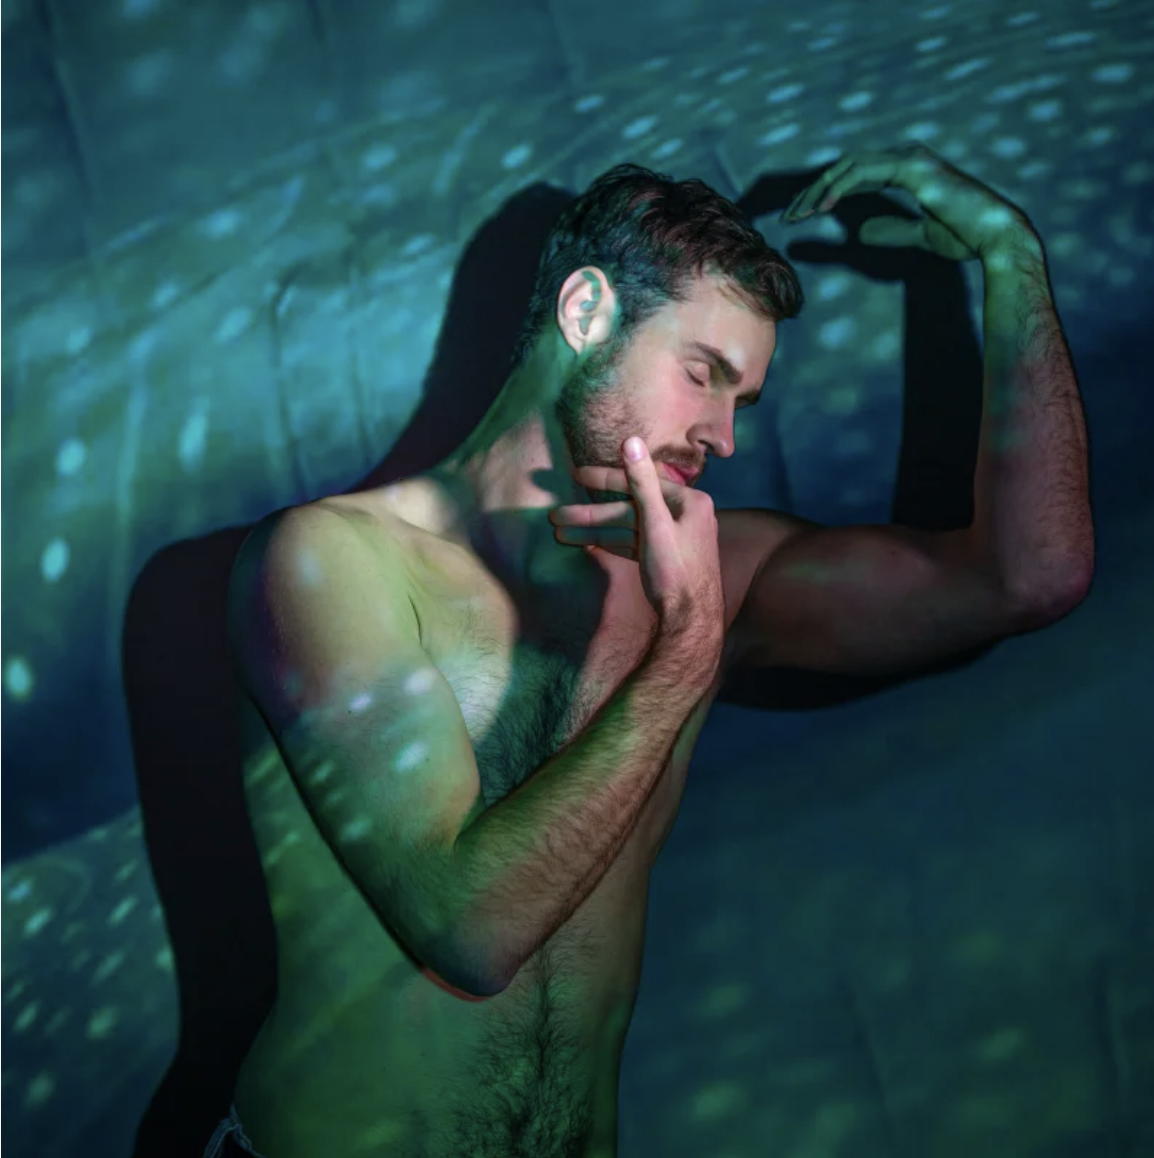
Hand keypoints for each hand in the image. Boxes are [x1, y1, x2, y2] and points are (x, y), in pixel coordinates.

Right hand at [550, 437, 723, 631]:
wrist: (690, 620)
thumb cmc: (676, 570)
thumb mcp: (655, 522)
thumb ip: (641, 481)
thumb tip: (630, 440)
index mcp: (689, 501)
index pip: (640, 483)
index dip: (605, 479)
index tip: (576, 475)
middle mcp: (684, 516)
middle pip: (630, 509)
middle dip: (591, 513)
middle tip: (557, 515)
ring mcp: (674, 538)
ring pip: (628, 528)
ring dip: (594, 530)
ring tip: (560, 533)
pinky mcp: (665, 558)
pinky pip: (633, 544)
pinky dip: (610, 544)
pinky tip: (585, 544)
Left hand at [781, 142, 1039, 262]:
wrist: (994, 237)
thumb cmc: (965, 236)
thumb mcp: (918, 236)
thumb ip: (891, 229)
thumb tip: (861, 232)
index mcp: (908, 170)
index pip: (855, 175)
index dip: (826, 193)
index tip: (802, 215)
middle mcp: (907, 157)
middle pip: (846, 166)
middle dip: (814, 189)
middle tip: (790, 214)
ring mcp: (910, 159)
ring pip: (850, 165)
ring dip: (820, 188)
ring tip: (800, 213)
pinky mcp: (913, 168)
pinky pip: (865, 172)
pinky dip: (840, 187)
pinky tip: (822, 207)